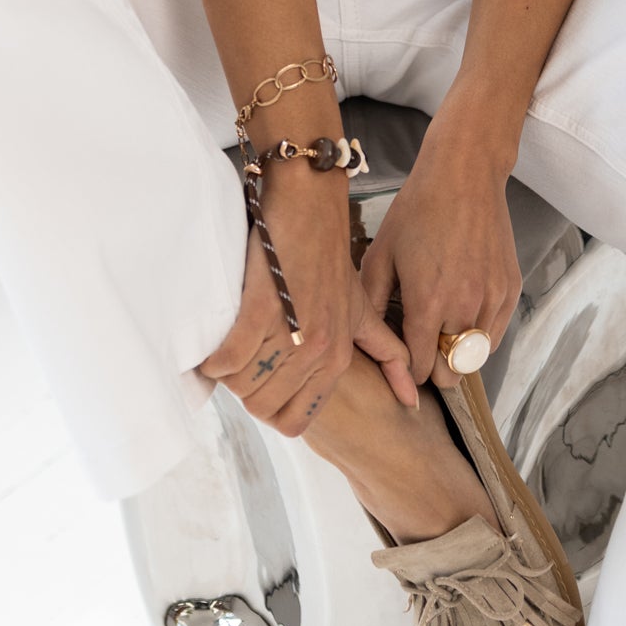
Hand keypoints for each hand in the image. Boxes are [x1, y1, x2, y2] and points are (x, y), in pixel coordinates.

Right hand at [196, 166, 418, 437]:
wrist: (309, 204)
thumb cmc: (328, 254)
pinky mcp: (262, 310)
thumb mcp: (363, 309)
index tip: (260, 379)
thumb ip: (386, 353)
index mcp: (338, 357)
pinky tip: (215, 339)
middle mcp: (318, 351)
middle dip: (243, 389)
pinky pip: (227, 361)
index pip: (294, 421)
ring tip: (228, 339)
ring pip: (241, 386)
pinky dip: (213, 358)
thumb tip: (412, 402)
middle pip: (262, 407)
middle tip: (238, 355)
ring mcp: (290, 332)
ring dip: (225, 371)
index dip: (269, 407)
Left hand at [356, 117, 522, 389]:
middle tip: (424, 349)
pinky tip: (464, 315)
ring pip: (476, 358)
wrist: (464, 175)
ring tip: (443, 332)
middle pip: (451, 371)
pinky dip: (480, 336)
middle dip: (435, 367)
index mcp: (427, 303)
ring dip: (458, 353)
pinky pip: (495, 334)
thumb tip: (368, 339)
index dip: (410, 369)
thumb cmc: (417, 211)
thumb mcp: (382, 253)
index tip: (405, 359)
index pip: (422, 367)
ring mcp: (492, 300)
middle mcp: (463, 308)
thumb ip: (372, 302)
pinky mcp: (510, 289)